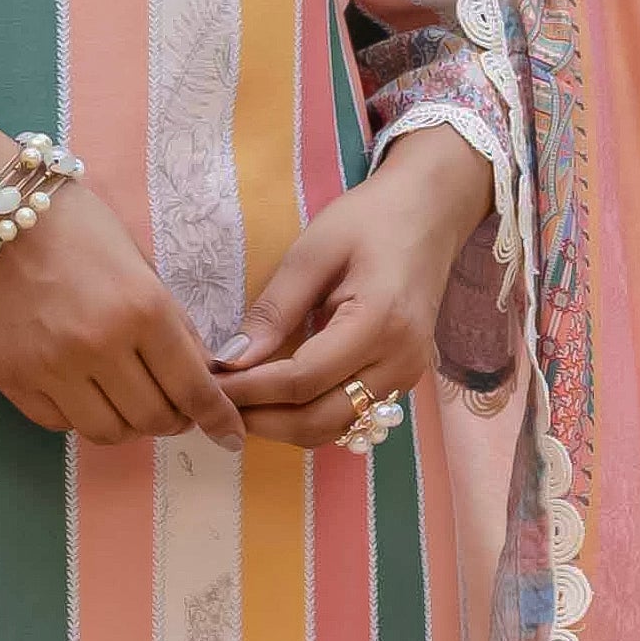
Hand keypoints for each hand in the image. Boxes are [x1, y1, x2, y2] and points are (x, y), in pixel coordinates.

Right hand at [0, 181, 243, 446]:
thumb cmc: (71, 225)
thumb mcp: (138, 261)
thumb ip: (170, 319)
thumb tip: (200, 370)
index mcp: (142, 309)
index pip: (193, 387)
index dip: (218, 418)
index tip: (229, 436)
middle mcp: (101, 346)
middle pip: (154, 419)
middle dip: (174, 420)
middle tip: (174, 408)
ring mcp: (53, 368)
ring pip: (109, 431)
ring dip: (129, 424)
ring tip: (128, 401)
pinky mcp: (14, 380)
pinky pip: (61, 423)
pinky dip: (82, 416)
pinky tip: (85, 392)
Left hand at [216, 124, 495, 450]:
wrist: (431, 212)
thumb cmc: (371, 219)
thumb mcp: (313, 250)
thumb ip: (274, 309)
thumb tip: (230, 360)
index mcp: (380, 323)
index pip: (303, 380)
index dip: (251, 390)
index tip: (208, 382)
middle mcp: (400, 362)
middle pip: (320, 420)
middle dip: (262, 421)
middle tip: (215, 404)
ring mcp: (406, 376)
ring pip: (335, 428)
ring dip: (282, 426)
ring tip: (238, 405)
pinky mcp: (402, 379)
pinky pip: (349, 415)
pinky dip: (307, 416)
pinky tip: (274, 399)